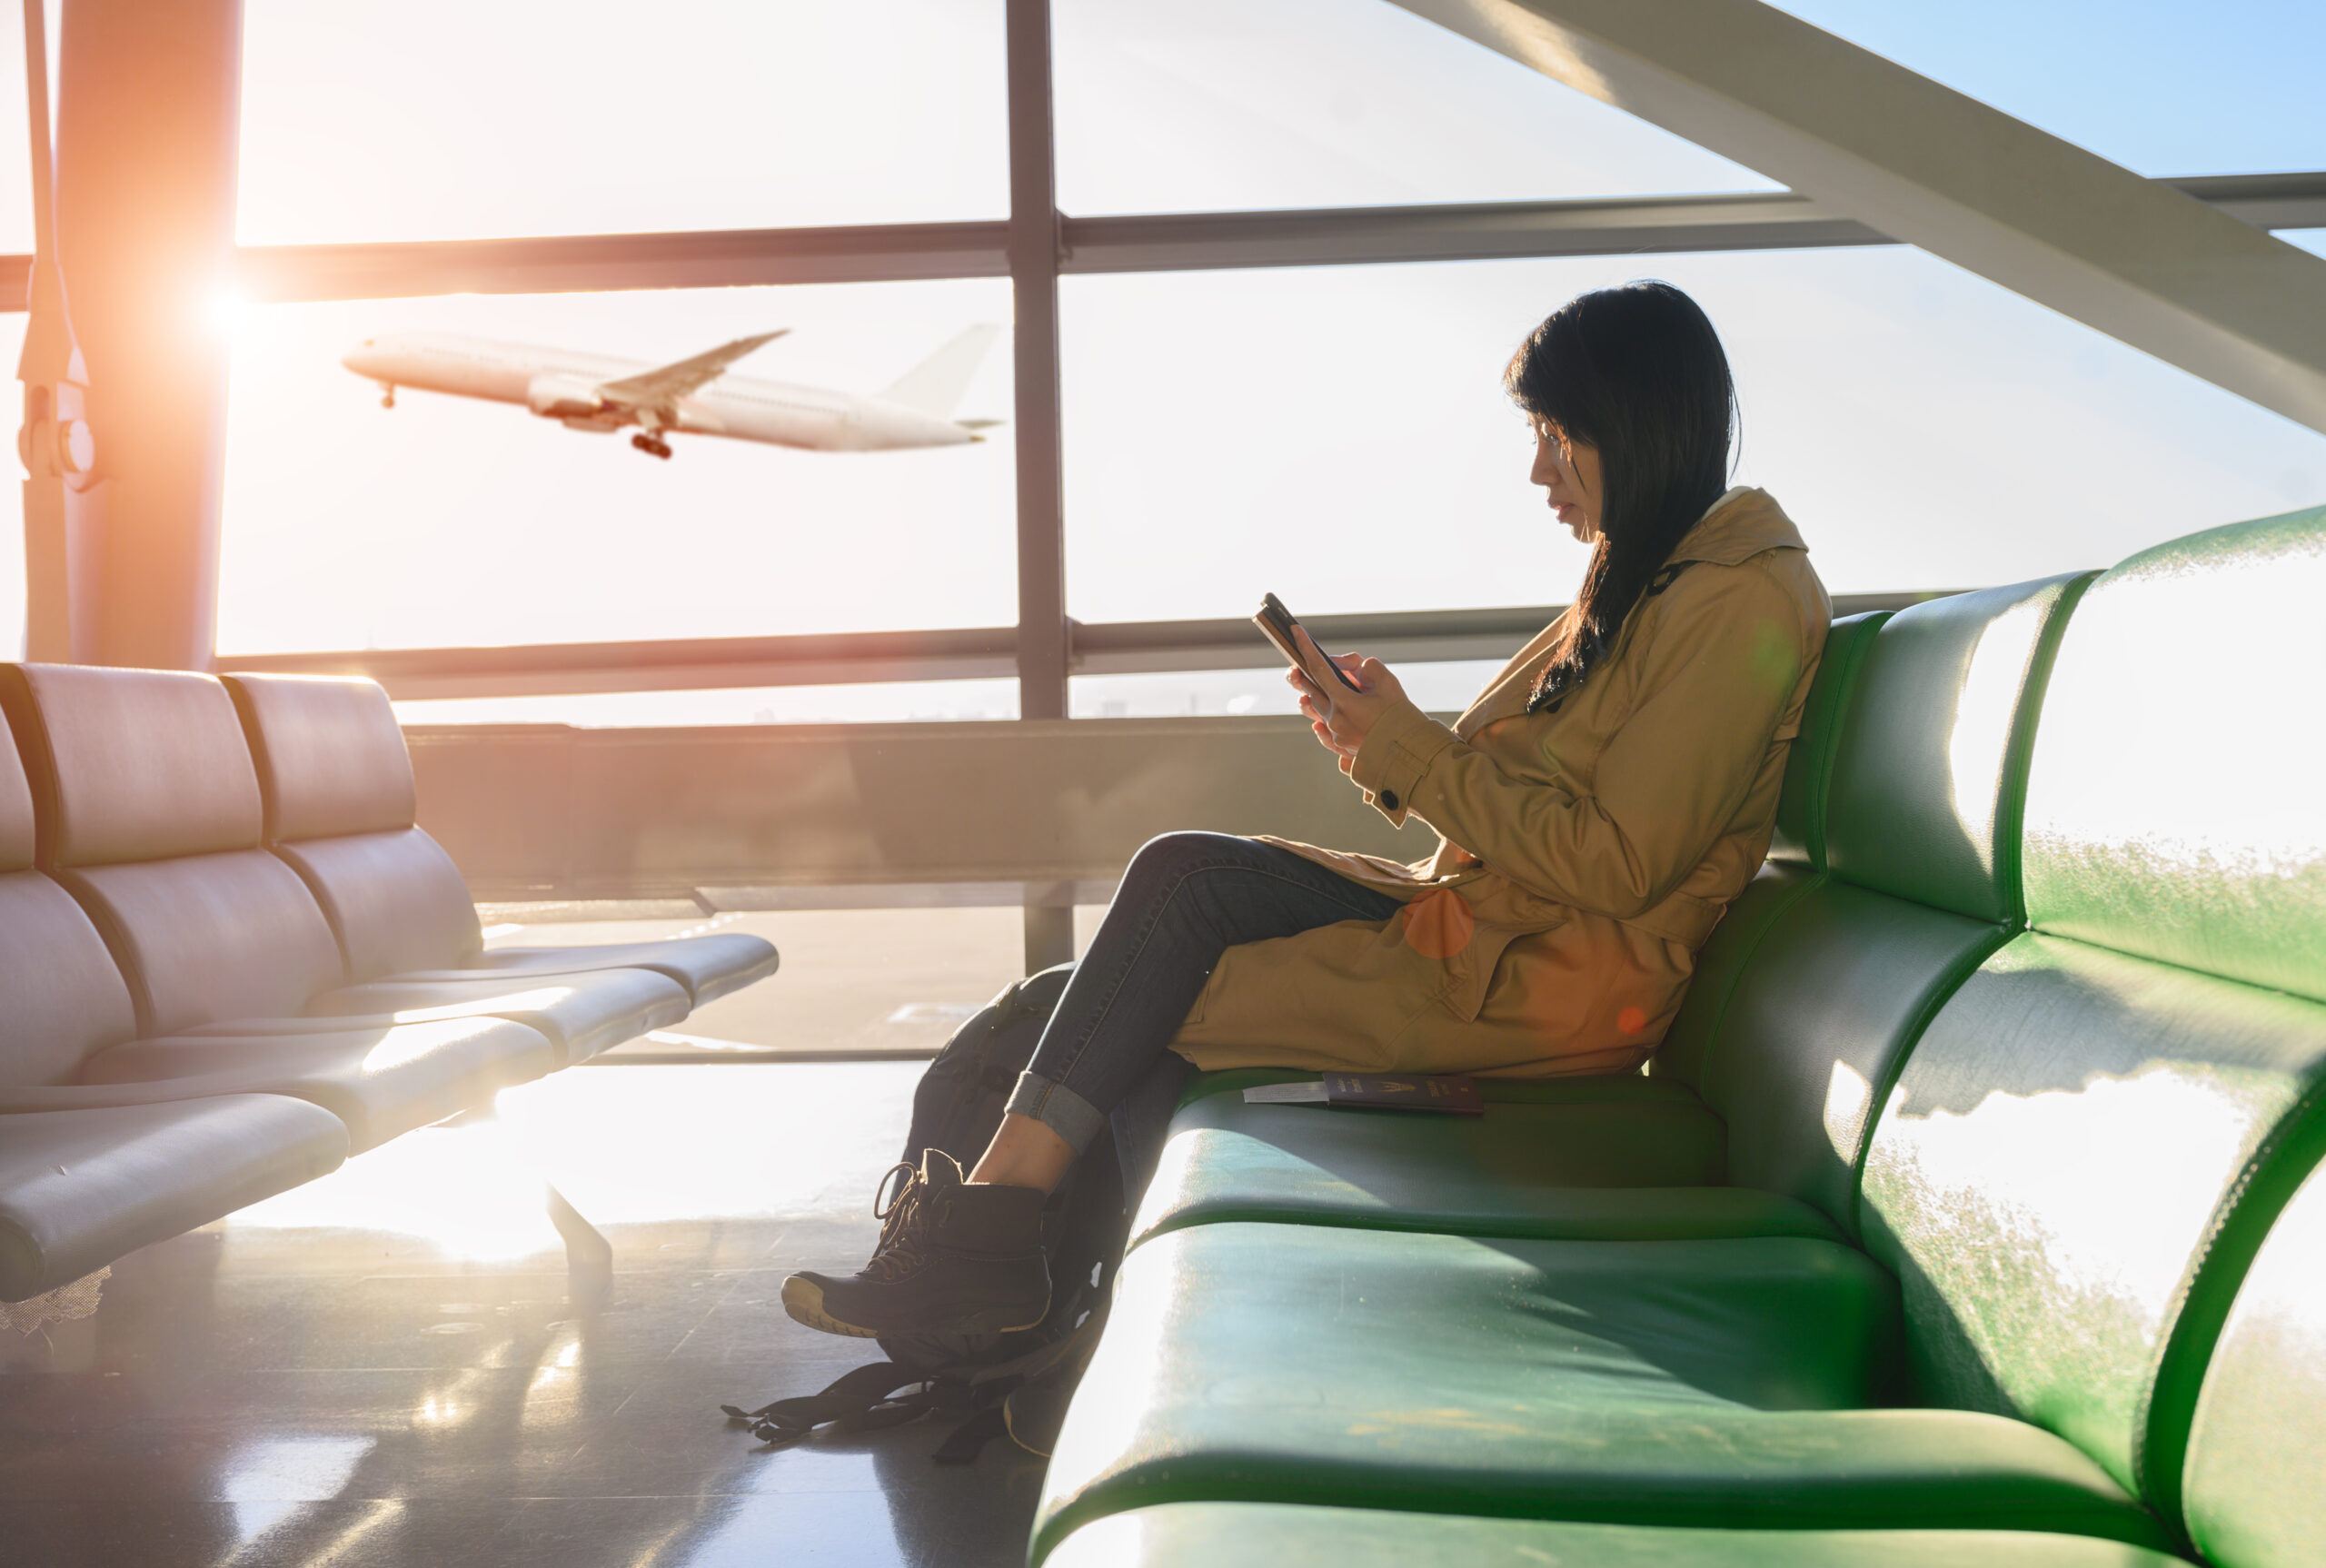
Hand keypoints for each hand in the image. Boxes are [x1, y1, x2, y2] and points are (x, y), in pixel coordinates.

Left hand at [1288, 625, 1405, 759]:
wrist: (1410, 752)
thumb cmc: (1400, 718)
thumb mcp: (1389, 684)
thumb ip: (1369, 668)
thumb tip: (1358, 669)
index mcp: (1344, 702)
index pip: (1319, 669)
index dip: (1306, 647)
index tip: (1296, 632)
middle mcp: (1335, 720)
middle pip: (1312, 691)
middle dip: (1303, 675)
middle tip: (1295, 665)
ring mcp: (1336, 735)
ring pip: (1316, 710)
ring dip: (1311, 696)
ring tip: (1304, 686)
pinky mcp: (1342, 747)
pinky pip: (1324, 732)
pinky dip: (1320, 720)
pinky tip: (1317, 718)